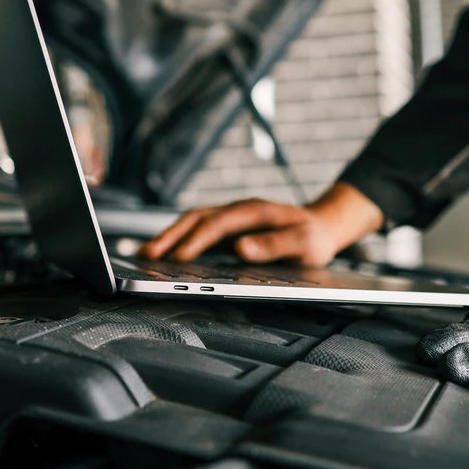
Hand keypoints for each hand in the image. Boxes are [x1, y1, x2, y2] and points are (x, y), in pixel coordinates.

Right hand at [137, 182, 383, 265]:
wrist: (323, 226)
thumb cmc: (314, 237)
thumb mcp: (303, 244)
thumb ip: (274, 245)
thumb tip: (241, 248)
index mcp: (255, 211)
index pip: (218, 224)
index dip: (196, 241)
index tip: (178, 258)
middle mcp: (239, 210)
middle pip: (197, 218)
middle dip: (170, 236)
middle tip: (147, 256)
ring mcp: (232, 217)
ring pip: (193, 222)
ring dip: (169, 237)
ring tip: (145, 256)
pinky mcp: (229, 228)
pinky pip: (198, 231)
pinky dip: (179, 240)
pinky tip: (165, 254)